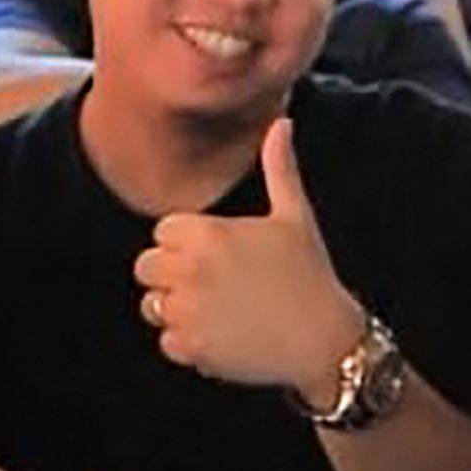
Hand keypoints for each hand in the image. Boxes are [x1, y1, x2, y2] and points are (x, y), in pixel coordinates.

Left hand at [131, 120, 367, 409]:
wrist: (325, 340)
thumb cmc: (310, 274)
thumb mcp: (295, 216)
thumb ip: (279, 167)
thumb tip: (281, 122)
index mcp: (206, 233)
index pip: (163, 232)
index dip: (187, 244)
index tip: (218, 257)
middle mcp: (189, 270)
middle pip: (146, 268)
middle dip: (172, 275)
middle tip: (215, 285)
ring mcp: (187, 311)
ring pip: (153, 306)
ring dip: (177, 310)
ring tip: (219, 311)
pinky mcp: (192, 348)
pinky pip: (168, 342)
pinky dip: (190, 344)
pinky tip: (224, 336)